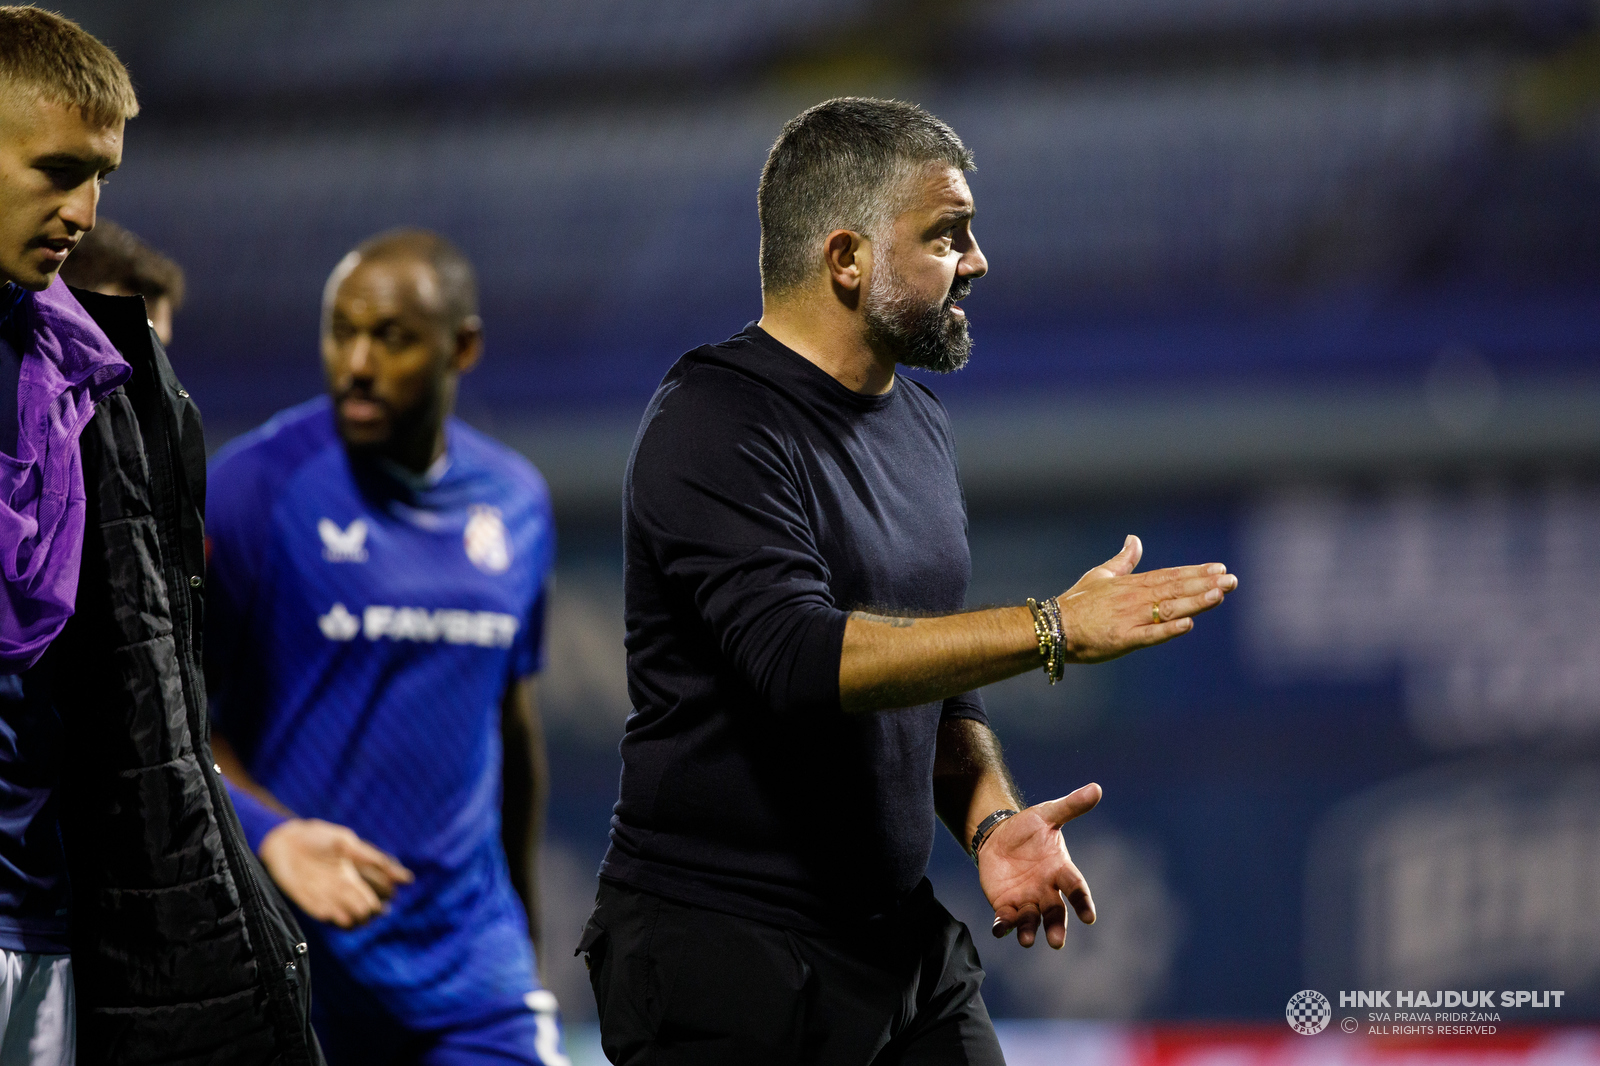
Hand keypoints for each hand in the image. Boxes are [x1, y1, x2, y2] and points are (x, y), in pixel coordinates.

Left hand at [258, 818, 413, 928]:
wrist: (283, 841)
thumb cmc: (318, 838)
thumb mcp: (346, 843)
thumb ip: (370, 858)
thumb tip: (404, 876)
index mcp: (355, 873)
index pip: (377, 892)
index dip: (385, 896)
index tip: (388, 895)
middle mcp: (343, 888)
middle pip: (364, 908)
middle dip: (370, 911)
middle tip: (370, 909)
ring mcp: (327, 896)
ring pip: (348, 916)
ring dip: (354, 919)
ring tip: (355, 916)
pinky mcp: (309, 902)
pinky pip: (325, 916)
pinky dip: (334, 919)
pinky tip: (339, 917)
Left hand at [979, 783, 1100, 948]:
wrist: (999, 835)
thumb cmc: (1029, 828)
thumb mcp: (1048, 814)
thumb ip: (1071, 806)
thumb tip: (1096, 788)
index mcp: (1060, 870)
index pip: (1075, 888)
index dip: (1082, 902)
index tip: (1090, 917)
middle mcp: (1047, 890)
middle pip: (1055, 913)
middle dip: (1056, 927)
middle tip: (1056, 942)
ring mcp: (1027, 900)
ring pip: (1031, 920)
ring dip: (1029, 931)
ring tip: (1027, 941)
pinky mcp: (1006, 904)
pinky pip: (1006, 919)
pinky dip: (1004, 926)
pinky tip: (1000, 930)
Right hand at [1057, 535, 1235, 662]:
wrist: (1055, 627)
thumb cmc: (1078, 602)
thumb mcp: (1101, 575)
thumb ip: (1123, 560)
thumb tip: (1134, 539)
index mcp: (1132, 585)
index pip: (1170, 575)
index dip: (1196, 572)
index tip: (1220, 568)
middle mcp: (1135, 599)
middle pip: (1175, 589)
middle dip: (1205, 584)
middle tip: (1232, 580)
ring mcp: (1130, 618)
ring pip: (1169, 609)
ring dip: (1195, 602)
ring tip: (1219, 595)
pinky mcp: (1123, 639)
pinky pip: (1150, 634)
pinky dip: (1169, 630)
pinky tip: (1188, 625)